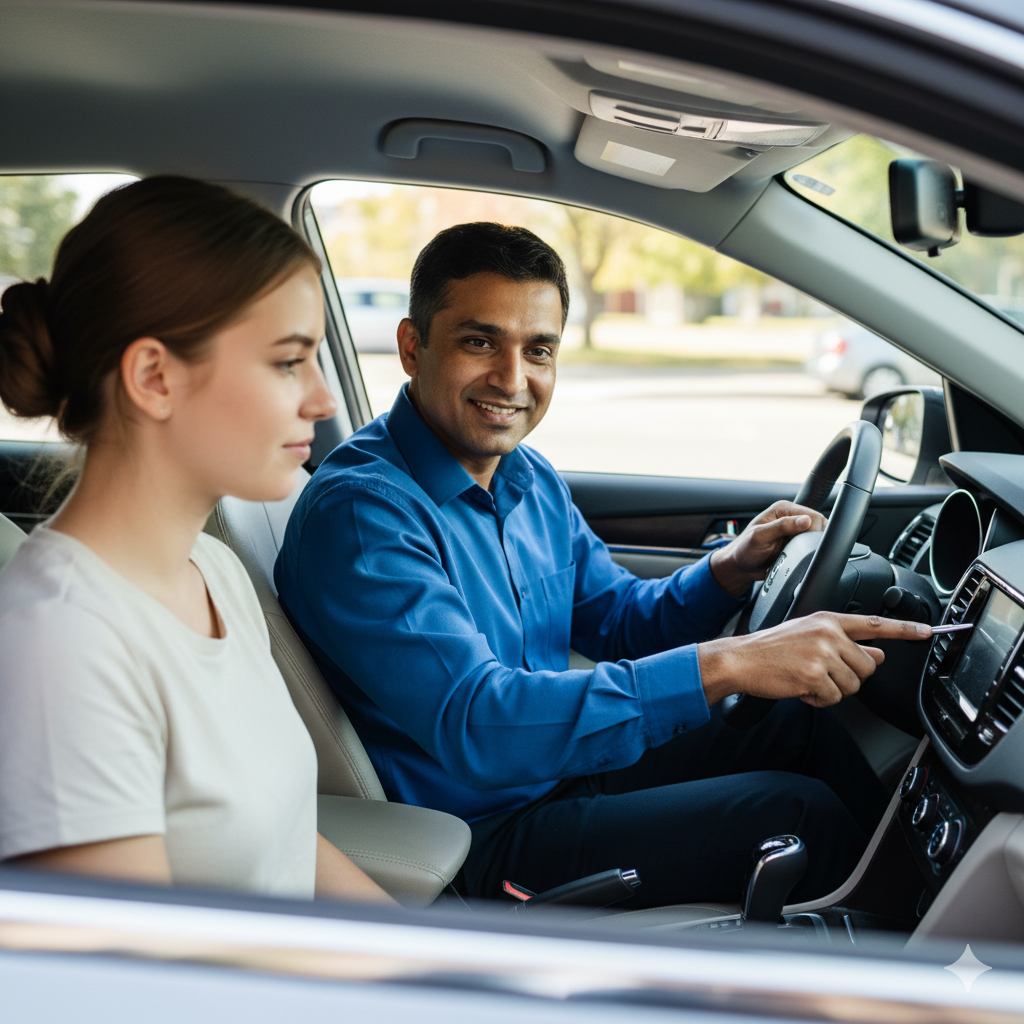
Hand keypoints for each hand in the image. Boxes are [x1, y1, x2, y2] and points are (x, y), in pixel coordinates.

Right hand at [698, 612, 932, 707]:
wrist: (740, 659)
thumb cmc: (771, 649)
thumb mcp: (809, 637)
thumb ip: (844, 644)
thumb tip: (877, 653)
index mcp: (828, 620)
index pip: (875, 624)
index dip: (906, 629)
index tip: (929, 632)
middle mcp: (828, 634)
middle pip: (867, 666)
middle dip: (849, 677)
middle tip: (822, 674)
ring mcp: (822, 655)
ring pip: (853, 685)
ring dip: (833, 691)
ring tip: (808, 680)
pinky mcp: (814, 676)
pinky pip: (834, 698)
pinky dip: (819, 700)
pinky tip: (802, 689)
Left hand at [709, 500, 826, 596]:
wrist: (740, 567)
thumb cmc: (744, 550)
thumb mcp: (760, 536)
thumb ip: (782, 527)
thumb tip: (806, 520)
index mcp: (783, 509)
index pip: (813, 515)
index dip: (815, 530)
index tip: (810, 544)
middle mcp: (791, 518)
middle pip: (818, 527)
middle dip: (815, 540)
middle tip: (805, 553)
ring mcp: (795, 532)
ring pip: (817, 539)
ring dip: (813, 548)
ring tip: (802, 556)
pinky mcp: (797, 545)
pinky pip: (812, 549)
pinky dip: (810, 555)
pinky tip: (802, 559)